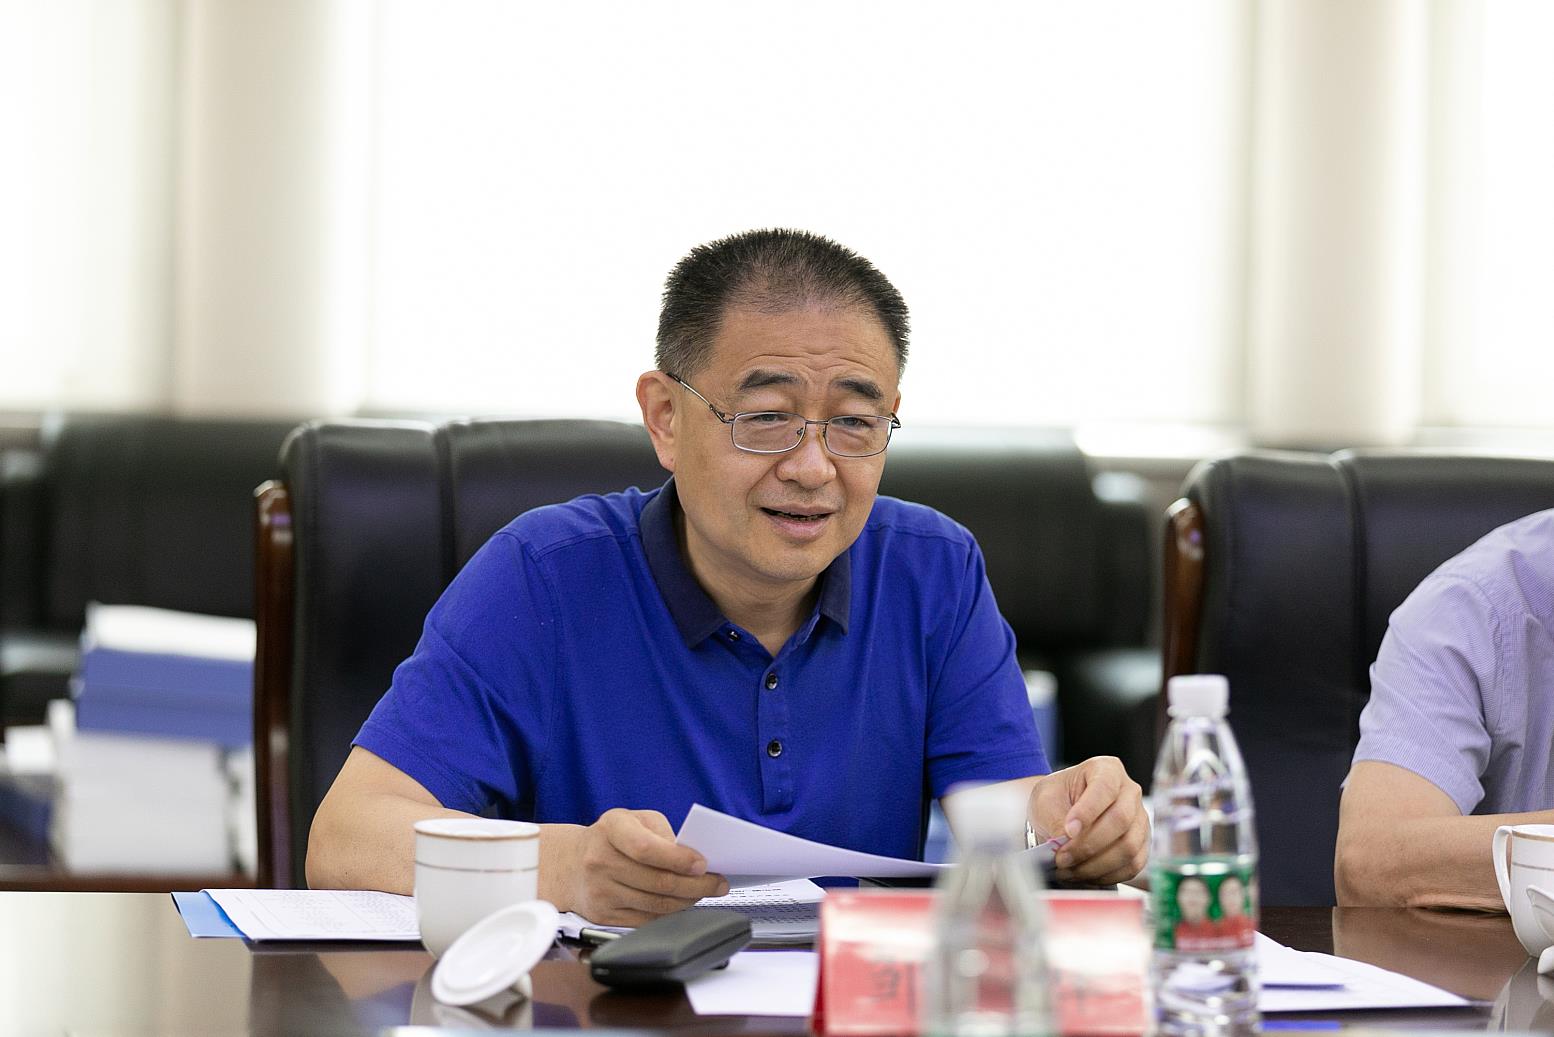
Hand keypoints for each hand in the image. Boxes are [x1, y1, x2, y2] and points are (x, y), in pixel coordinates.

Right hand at [543, 809, 728, 924]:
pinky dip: (670, 915)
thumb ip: (663, 833)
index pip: (646, 848)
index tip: (703, 864)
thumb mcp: (635, 820)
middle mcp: (600, 861)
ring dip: (687, 901)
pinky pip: (645, 921)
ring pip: (655, 905)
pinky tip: (682, 905)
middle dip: (695, 885)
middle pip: (657, 882)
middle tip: (718, 884)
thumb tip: (693, 859)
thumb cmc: (613, 838)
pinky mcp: (603, 916)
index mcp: (611, 829)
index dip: (678, 859)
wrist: (573, 864)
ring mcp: (600, 891)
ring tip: (704, 893)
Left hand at [1028, 756, 1147, 884]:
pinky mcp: (1141, 845)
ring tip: (1068, 869)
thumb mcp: (1046, 800)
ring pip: (1128, 847)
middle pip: (1120, 821)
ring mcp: (1139, 820)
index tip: (1068, 831)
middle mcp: (1130, 792)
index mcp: (1107, 769)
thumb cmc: (1056, 799)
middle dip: (1088, 845)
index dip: (1087, 812)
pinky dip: (1106, 875)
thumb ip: (1055, 818)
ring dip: (1095, 865)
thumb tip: (1066, 843)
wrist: (1061, 813)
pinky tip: (1084, 875)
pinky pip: (1132, 866)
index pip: (1104, 789)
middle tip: (1062, 858)